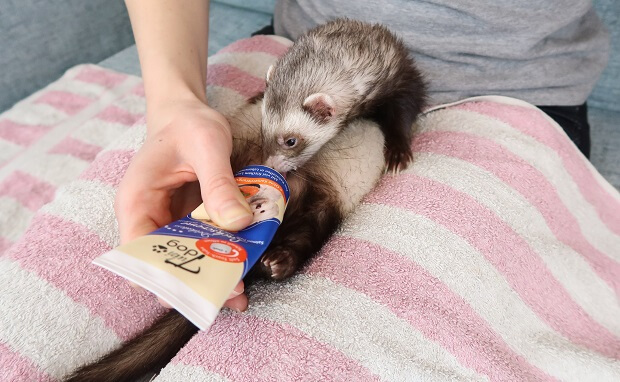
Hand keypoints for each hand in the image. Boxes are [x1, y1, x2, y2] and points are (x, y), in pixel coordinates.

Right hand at [115, 97, 252, 310]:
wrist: (187, 114)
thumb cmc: (188, 124)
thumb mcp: (207, 145)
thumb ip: (219, 183)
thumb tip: (238, 223)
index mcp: (137, 202)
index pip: (137, 254)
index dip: (163, 276)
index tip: (198, 287)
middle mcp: (147, 219)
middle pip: (164, 264)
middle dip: (195, 282)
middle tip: (231, 291)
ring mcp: (168, 223)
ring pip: (185, 260)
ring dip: (211, 275)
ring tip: (240, 292)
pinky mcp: (188, 222)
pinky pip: (202, 245)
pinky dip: (220, 257)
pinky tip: (243, 267)